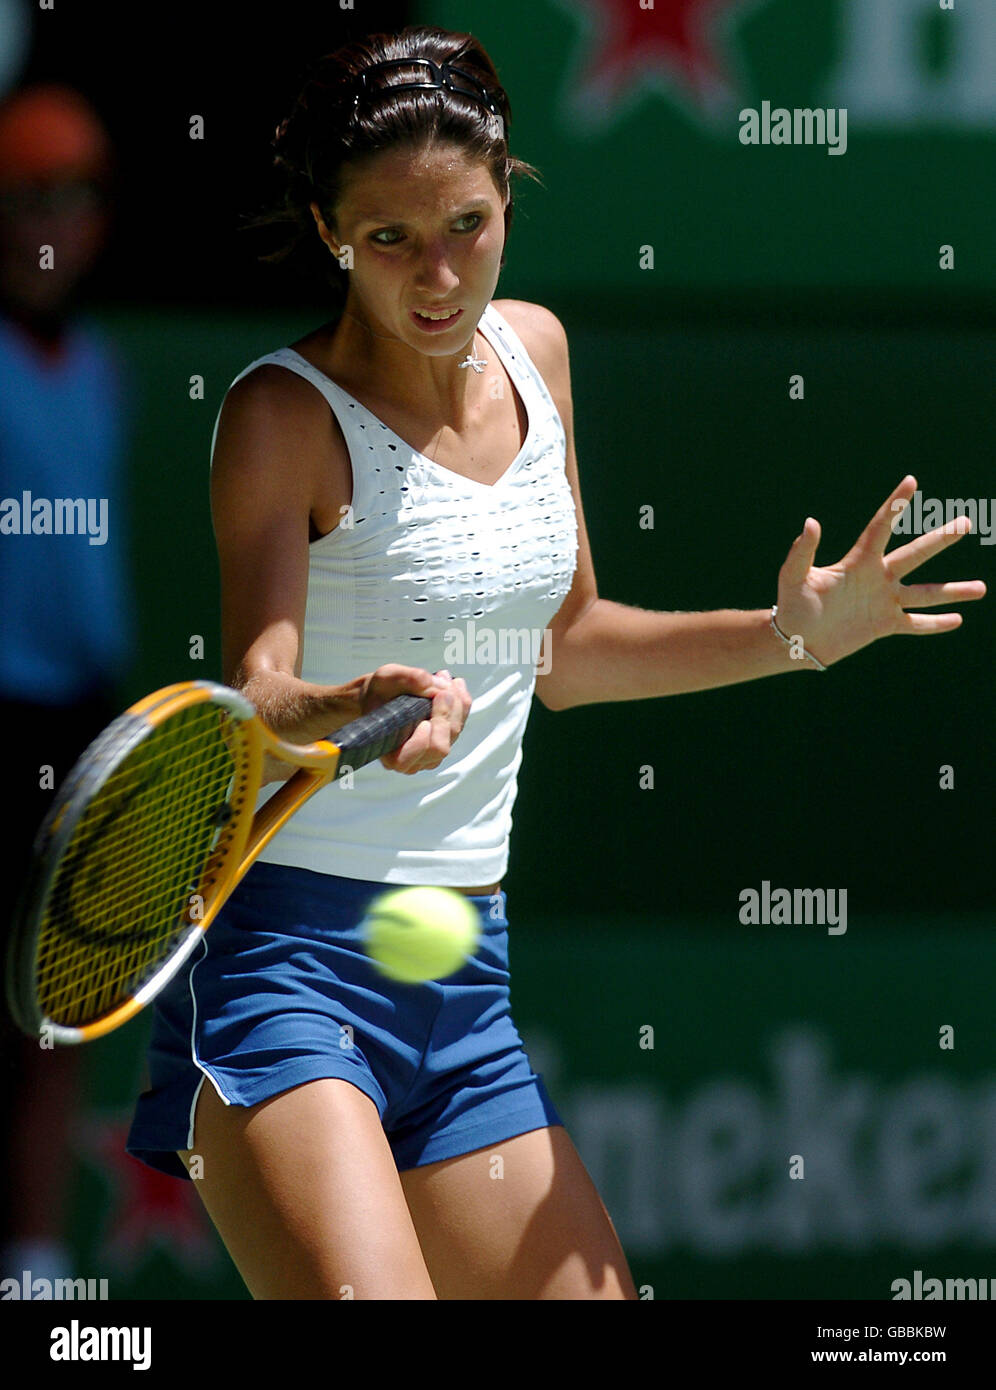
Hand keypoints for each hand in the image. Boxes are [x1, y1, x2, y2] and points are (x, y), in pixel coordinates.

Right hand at [358, 664, 471, 773]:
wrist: (380, 697)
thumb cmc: (378, 693)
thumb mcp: (385, 679)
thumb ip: (407, 679)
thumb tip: (437, 684)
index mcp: (393, 756)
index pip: (416, 756)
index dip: (425, 738)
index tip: (427, 714)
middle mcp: (414, 761)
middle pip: (441, 745)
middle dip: (446, 713)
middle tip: (442, 686)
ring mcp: (431, 753)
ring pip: (455, 732)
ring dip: (456, 703)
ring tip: (444, 677)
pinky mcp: (444, 740)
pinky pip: (461, 723)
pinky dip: (461, 703)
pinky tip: (454, 685)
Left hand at [774, 475, 986, 666]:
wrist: (796, 640)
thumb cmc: (792, 605)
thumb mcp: (793, 577)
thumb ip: (801, 552)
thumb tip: (811, 522)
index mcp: (858, 562)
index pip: (881, 528)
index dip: (894, 505)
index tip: (911, 480)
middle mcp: (878, 578)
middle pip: (915, 555)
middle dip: (940, 540)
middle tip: (965, 522)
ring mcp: (885, 601)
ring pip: (926, 593)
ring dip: (953, 591)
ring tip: (982, 588)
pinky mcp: (885, 625)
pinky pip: (916, 624)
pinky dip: (936, 624)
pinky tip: (958, 620)